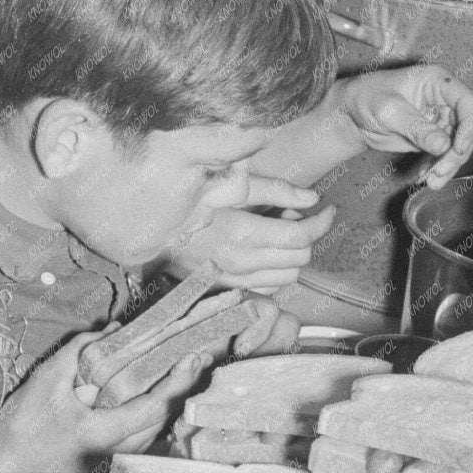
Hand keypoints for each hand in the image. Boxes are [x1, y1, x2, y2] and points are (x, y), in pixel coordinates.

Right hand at [0, 333, 209, 472]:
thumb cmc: (21, 426)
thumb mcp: (46, 379)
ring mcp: (111, 464)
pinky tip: (152, 400)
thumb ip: (80, 351)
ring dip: (168, 406)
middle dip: (181, 390)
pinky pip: (139, 442)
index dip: (177, 382)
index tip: (193, 358)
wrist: (2, 470)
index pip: (152, 407)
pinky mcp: (105, 468)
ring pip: (152, 435)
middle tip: (195, 360)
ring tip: (180, 376)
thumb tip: (113, 329)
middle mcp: (115, 453)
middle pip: (161, 423)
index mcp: (102, 432)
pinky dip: (150, 418)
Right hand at [168, 177, 335, 291]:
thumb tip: (312, 197)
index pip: (300, 236)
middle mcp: (239, 263)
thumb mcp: (228, 184)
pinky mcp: (225, 288)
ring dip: (291, 253)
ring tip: (277, 229)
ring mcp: (232, 279)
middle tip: (292, 212)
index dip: (322, 221)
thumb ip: (273, 189)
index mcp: (241, 234)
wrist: (144, 227)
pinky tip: (262, 248)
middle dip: (306, 234)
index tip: (328, 208)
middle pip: (300, 258)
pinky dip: (275, 269)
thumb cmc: (185, 198)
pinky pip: (267, 287)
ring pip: (287, 277)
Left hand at [334, 65, 472, 186]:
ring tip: (432, 182)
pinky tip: (424, 178)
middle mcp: (445, 99)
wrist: (351, 114)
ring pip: (459, 145)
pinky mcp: (433, 137)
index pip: (468, 102)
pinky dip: (438, 168)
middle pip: (468, 127)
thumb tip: (444, 146)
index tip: (456, 148)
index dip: (468, 125)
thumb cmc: (366, 98)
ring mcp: (440, 119)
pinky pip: (445, 154)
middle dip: (457, 153)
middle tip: (440, 171)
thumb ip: (417, 128)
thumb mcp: (389, 111)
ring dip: (449, 165)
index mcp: (438, 81)